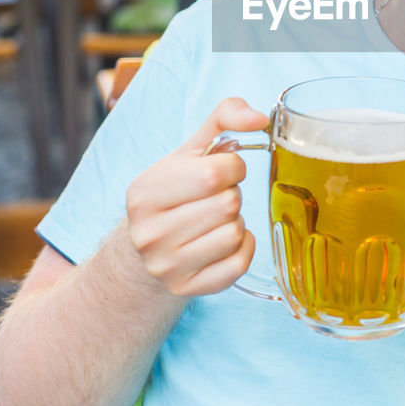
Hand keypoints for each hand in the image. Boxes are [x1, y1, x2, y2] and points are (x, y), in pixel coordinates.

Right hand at [125, 97, 268, 296]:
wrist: (145, 248)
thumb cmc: (176, 191)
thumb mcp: (192, 149)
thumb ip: (226, 116)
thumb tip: (259, 117)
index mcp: (145, 192)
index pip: (215, 174)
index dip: (233, 168)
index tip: (224, 170)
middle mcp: (149, 233)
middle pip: (228, 205)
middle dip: (233, 195)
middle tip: (217, 198)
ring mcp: (165, 266)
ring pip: (235, 234)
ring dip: (236, 222)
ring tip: (216, 219)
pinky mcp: (185, 289)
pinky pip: (239, 264)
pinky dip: (243, 248)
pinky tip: (224, 240)